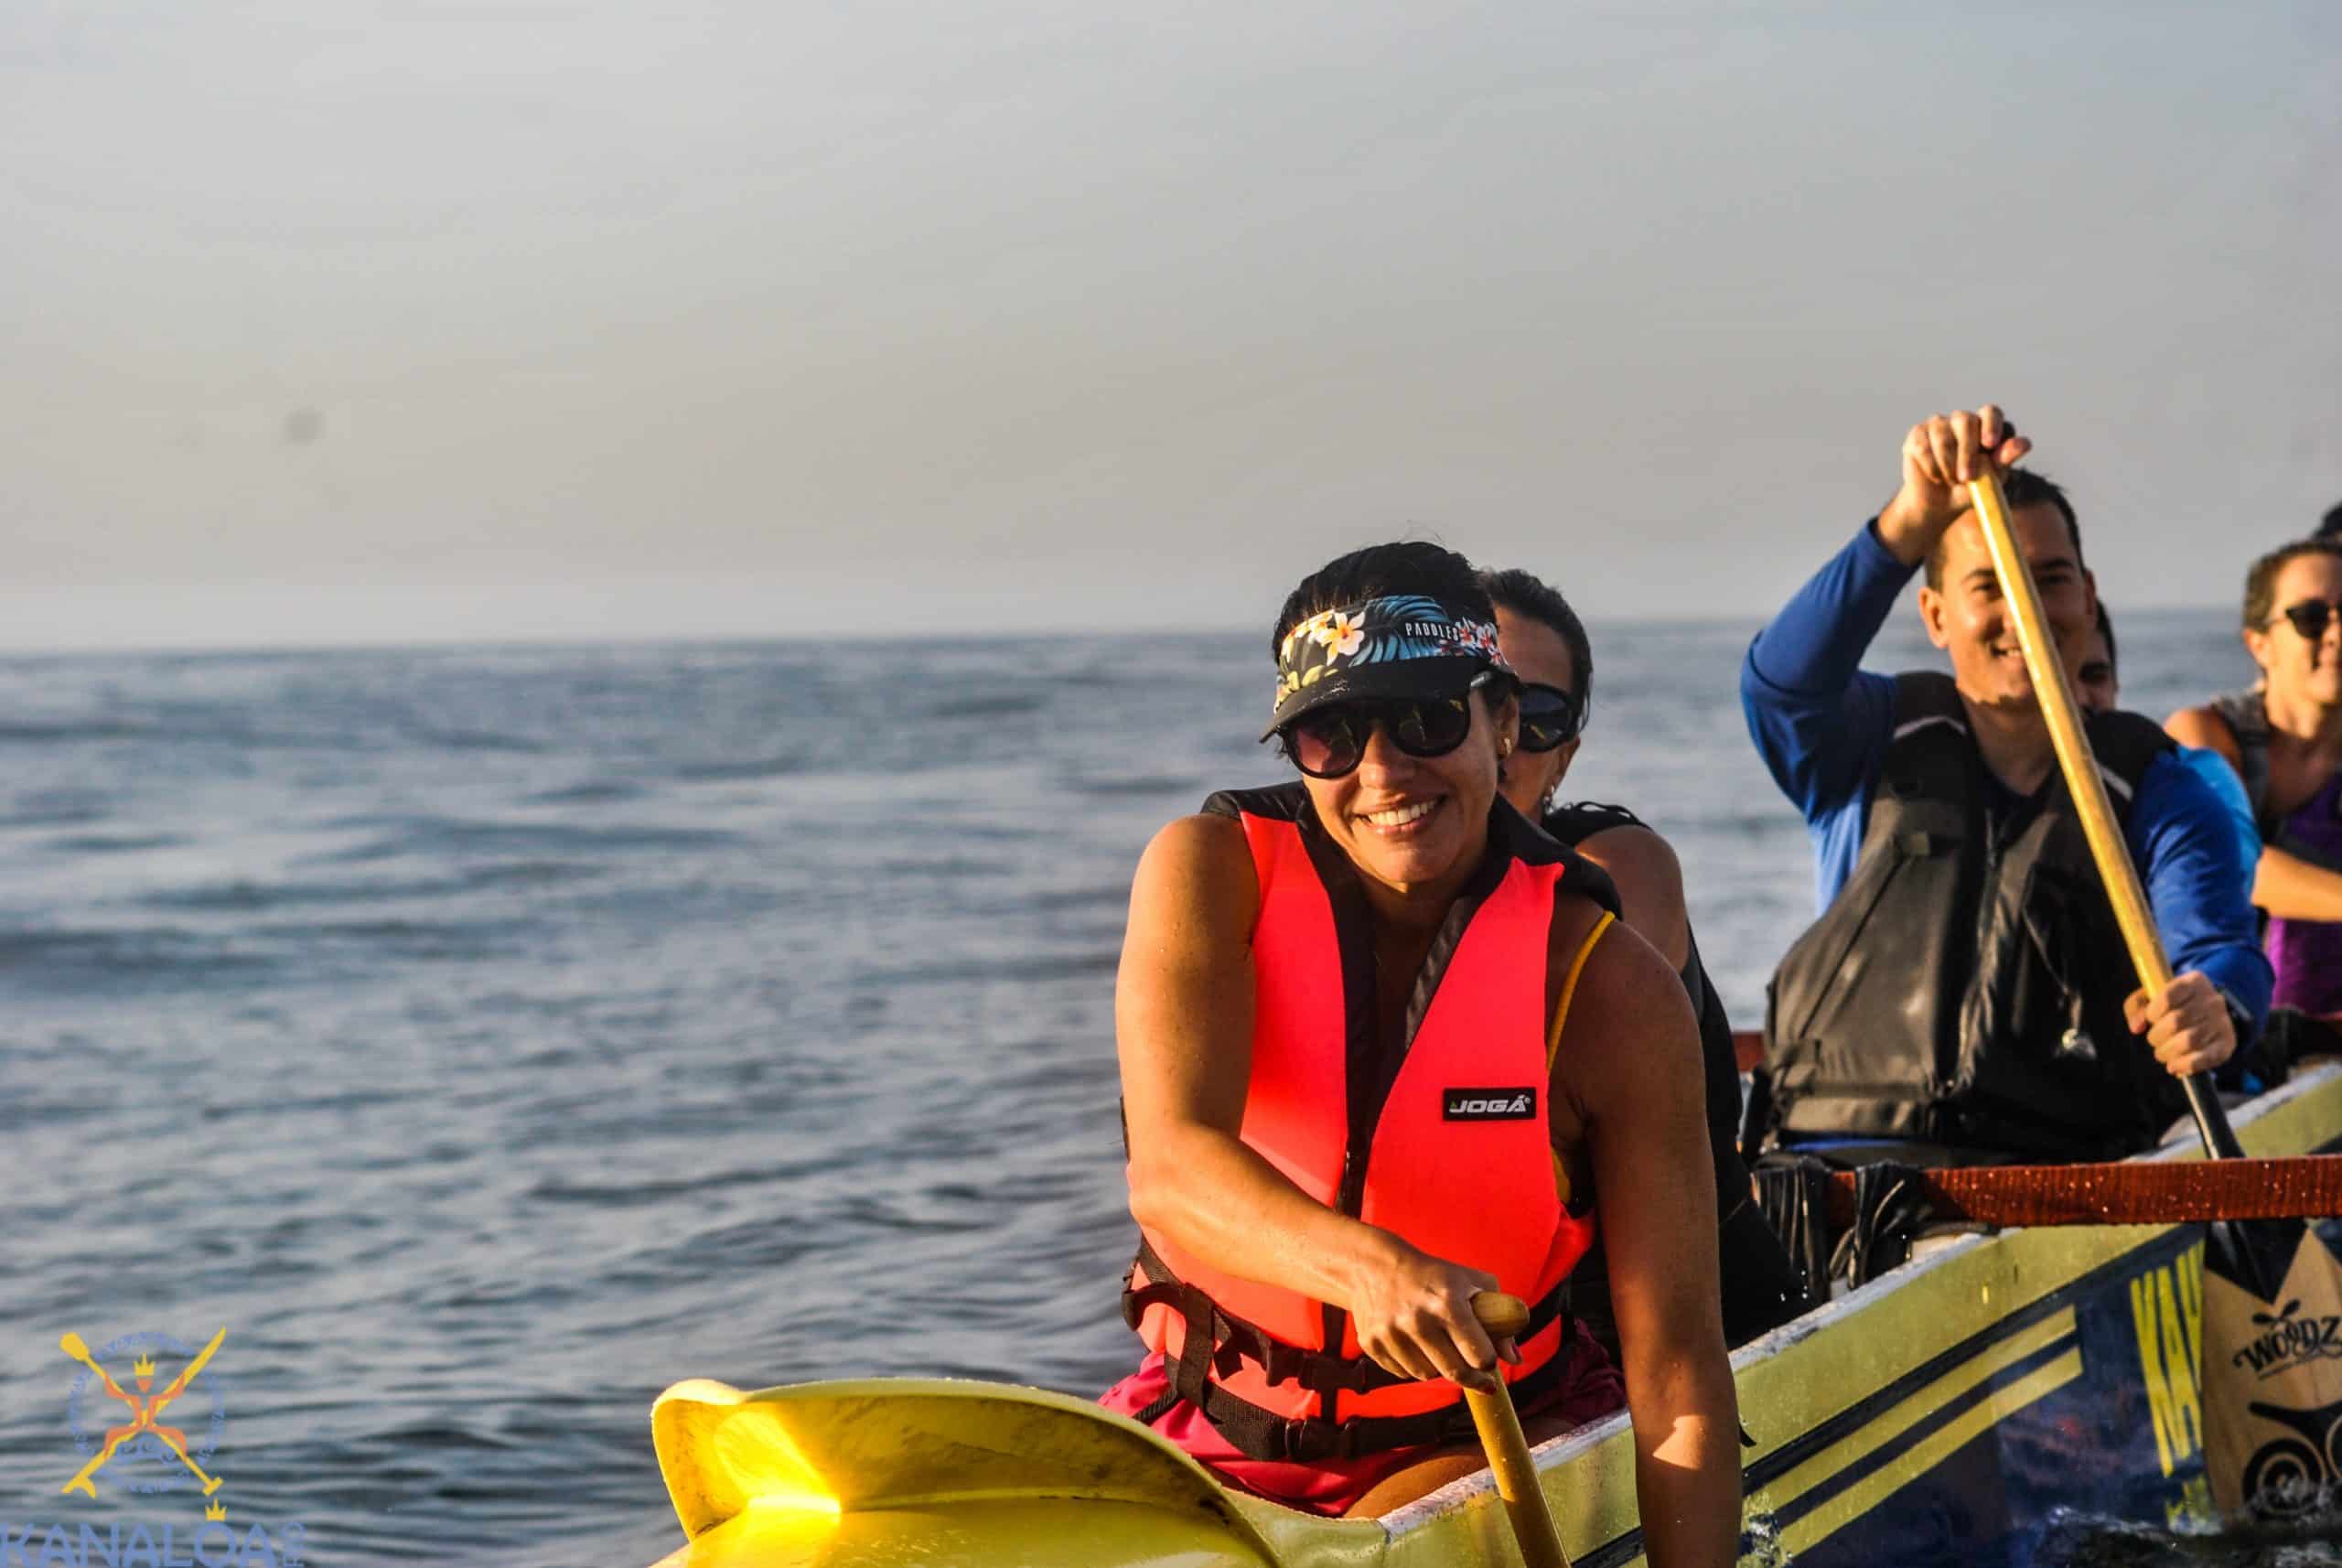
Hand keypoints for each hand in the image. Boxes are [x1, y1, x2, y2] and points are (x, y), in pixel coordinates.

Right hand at [1345, 1240, 1514, 1390]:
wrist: (1375, 1266)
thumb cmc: (1434, 1275)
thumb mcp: (1473, 1283)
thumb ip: (1500, 1320)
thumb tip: (1515, 1359)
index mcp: (1448, 1303)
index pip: (1480, 1356)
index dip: (1489, 1362)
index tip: (1488, 1360)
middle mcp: (1418, 1320)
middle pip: (1456, 1373)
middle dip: (1472, 1379)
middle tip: (1479, 1379)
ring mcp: (1391, 1333)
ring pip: (1428, 1375)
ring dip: (1439, 1368)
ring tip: (1437, 1346)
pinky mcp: (1371, 1343)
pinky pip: (1402, 1372)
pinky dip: (1413, 1364)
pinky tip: (1413, 1343)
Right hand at [1876, 406, 2033, 562]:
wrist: (1938, 505)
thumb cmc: (1970, 489)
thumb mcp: (1992, 478)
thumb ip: (2005, 459)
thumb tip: (2025, 444)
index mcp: (1985, 426)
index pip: (1990, 412)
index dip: (1991, 424)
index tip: (1990, 444)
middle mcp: (1961, 421)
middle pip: (1965, 421)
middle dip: (1966, 452)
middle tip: (1967, 478)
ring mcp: (1938, 425)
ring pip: (1941, 434)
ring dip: (1947, 464)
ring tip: (1951, 481)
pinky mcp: (1917, 435)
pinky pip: (1922, 446)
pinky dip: (1930, 466)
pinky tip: (1934, 477)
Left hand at [2123, 970, 2236, 1078]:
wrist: (2208, 1015)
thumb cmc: (2174, 1005)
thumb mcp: (2153, 997)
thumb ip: (2137, 1007)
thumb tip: (2136, 1027)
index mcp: (2194, 982)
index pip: (2167, 997)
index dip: (2152, 1012)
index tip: (2151, 1018)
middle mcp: (2212, 1000)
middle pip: (2175, 1022)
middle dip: (2156, 1036)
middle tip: (2154, 1040)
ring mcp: (2222, 1022)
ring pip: (2188, 1042)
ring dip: (2167, 1052)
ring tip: (2161, 1054)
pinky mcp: (2227, 1044)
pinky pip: (2202, 1058)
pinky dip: (2183, 1065)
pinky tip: (2173, 1066)